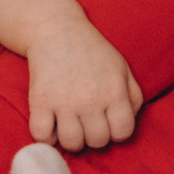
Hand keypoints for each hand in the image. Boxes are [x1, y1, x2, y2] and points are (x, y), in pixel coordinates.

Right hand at [26, 20, 142, 151]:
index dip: (116, 131)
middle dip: (93, 135)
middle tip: (86, 121)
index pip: (123, 133)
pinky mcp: (40, 101)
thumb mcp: (122, 68)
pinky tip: (50, 125)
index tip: (107, 122)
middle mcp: (91, 100)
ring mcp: (64, 102)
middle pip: (97, 141)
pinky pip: (42, 135)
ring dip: (71, 139)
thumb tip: (126, 122)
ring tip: (69, 126)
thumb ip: (133, 97)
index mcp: (114, 92)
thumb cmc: (92, 51)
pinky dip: (46, 137)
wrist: (55, 29)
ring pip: (72, 144)